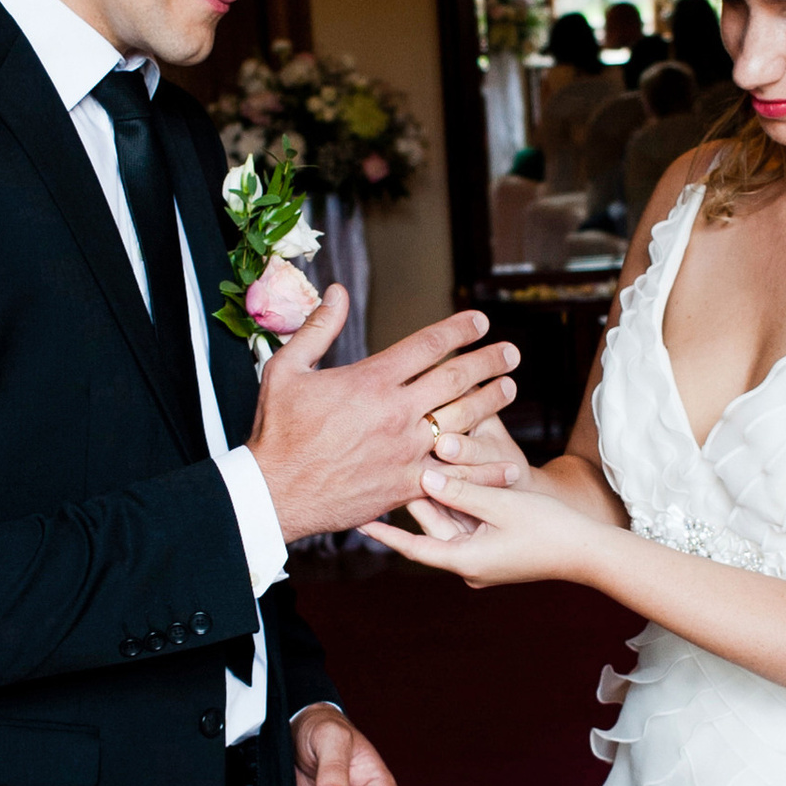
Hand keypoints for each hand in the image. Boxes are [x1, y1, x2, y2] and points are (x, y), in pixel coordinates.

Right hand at [247, 294, 518, 544]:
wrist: (275, 494)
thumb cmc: (277, 431)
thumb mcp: (286, 369)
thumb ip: (317, 328)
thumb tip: (336, 291)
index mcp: (371, 381)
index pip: (428, 346)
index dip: (458, 330)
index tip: (480, 321)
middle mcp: (395, 413)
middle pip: (455, 379)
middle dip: (487, 362)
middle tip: (511, 352)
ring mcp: (404, 451)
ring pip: (461, 422)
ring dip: (490, 403)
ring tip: (510, 388)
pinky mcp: (405, 486)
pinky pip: (453, 476)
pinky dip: (483, 470)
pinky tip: (508, 463)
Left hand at [364, 464, 602, 590]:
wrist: (588, 551)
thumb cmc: (549, 528)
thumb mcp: (501, 502)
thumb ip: (460, 489)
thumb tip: (423, 476)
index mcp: (464, 561)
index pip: (412, 547)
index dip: (383, 533)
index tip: (357, 520)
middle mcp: (468, 565)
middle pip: (432, 527)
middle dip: (417, 498)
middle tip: (390, 468)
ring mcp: (482, 560)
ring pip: (450, 522)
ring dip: (440, 496)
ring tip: (417, 466)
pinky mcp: (494, 552)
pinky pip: (468, 525)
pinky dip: (461, 503)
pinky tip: (449, 477)